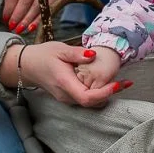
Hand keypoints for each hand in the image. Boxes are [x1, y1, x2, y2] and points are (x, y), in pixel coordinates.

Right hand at [0, 42, 127, 107]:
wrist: (27, 66)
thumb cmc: (43, 56)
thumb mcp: (60, 49)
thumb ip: (77, 54)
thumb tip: (93, 55)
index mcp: (65, 83)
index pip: (88, 97)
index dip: (105, 93)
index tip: (119, 83)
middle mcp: (66, 96)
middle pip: (93, 103)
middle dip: (111, 94)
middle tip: (127, 82)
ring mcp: (67, 99)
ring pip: (91, 103)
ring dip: (106, 94)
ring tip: (121, 82)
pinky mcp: (68, 98)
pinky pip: (86, 100)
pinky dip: (98, 93)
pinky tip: (106, 83)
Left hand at [3, 0, 59, 34]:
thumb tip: (7, 16)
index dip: (9, 8)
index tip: (5, 18)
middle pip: (26, 1)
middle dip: (18, 16)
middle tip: (12, 25)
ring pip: (37, 7)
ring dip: (27, 20)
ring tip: (20, 28)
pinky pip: (46, 10)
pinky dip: (38, 20)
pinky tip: (31, 27)